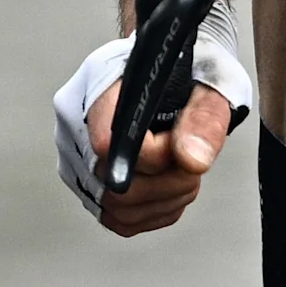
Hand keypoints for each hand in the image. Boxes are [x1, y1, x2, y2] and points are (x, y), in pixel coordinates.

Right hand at [50, 31, 251, 236]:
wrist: (178, 68)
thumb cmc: (188, 70)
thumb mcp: (209, 83)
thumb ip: (204, 119)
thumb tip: (191, 160)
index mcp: (99, 85)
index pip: (107, 143)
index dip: (154, 157)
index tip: (181, 147)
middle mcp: (76, 121)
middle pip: (111, 186)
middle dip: (166, 185)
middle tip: (191, 165)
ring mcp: (75, 154)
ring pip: (114, 208)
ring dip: (164, 201)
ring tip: (184, 173)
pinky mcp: (86, 181)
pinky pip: (117, 218)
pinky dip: (154, 212)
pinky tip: (170, 188)